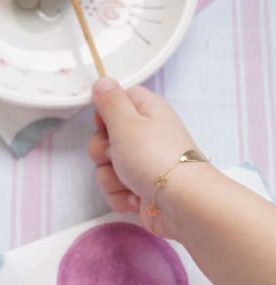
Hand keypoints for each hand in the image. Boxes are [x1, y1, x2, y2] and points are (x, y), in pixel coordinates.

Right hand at [88, 77, 197, 236]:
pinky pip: (116, 189)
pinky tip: (135, 198)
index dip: (104, 113)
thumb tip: (103, 80)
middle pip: (104, 137)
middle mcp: (146, 135)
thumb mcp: (126, 122)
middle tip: (115, 155)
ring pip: (106, 166)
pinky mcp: (141, 189)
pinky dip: (121, 196)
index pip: (117, 101)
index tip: (105, 125)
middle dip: (101, 152)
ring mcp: (143, 164)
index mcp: (146, 111)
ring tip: (129, 182)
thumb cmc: (154, 158)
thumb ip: (110, 100)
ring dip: (110, 177)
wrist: (183, 205)